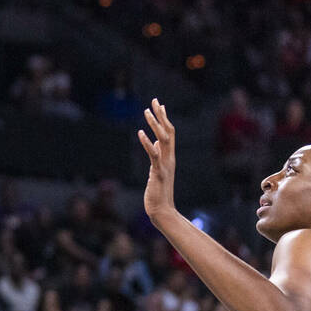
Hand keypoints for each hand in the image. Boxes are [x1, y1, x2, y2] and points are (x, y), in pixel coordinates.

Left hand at [137, 98, 176, 222]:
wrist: (162, 210)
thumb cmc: (158, 191)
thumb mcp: (157, 169)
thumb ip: (158, 156)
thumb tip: (156, 144)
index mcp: (169, 157)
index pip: (169, 133)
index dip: (164, 118)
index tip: (159, 104)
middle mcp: (169, 158)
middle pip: (168, 132)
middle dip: (161, 116)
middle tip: (154, 100)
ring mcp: (165, 165)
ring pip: (163, 140)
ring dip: (155, 125)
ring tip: (146, 111)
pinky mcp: (158, 173)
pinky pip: (153, 155)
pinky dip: (147, 143)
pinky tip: (140, 133)